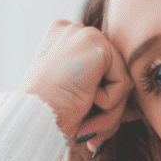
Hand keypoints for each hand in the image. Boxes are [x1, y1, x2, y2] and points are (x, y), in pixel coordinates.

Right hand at [21, 20, 140, 151]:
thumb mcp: (69, 96)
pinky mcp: (96, 45)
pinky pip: (124, 83)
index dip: (97, 101)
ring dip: (108, 112)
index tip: (78, 120)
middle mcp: (72, 30)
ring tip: (82, 120)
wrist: (32, 122)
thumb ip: (94, 89)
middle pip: (113, 74)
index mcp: (61, 40)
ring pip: (121, 81)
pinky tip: (83, 100)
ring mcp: (84, 34)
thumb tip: (128, 109)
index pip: (101, 71)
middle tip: (86, 130)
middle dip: (106, 110)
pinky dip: (109, 103)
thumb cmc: (46, 118)